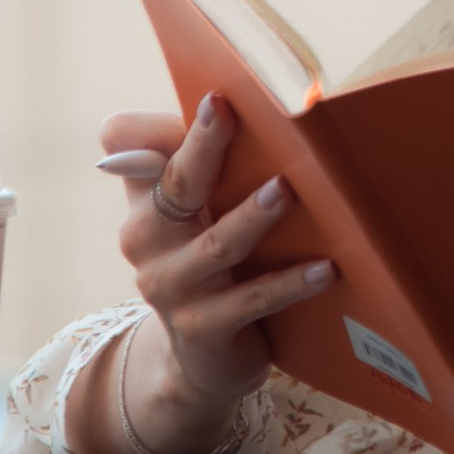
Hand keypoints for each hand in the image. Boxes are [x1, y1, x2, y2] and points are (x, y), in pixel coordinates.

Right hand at [80, 96, 333, 453]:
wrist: (197, 357)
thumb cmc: (208, 263)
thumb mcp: (196, 215)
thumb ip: (208, 167)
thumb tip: (257, 111)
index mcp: (144, 200)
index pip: (129, 148)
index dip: (152, 125)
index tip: (210, 96)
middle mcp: (145, 240)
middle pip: (174, 186)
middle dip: (202, 147)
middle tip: (231, 113)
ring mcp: (171, 287)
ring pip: (216, 244)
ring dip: (252, 216)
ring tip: (287, 190)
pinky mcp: (204, 328)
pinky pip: (250, 301)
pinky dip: (288, 283)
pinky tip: (324, 268)